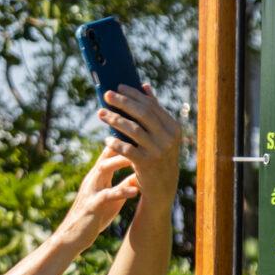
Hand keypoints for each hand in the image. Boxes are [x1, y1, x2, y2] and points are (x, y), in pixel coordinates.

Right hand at [55, 145, 141, 252]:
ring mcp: (91, 191)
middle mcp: (93, 179)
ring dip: (120, 162)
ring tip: (139, 159)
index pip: (110, 151)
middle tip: (143, 137)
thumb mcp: (112, 197)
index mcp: (98, 176)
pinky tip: (136, 191)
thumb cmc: (94, 216)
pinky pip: (107, 195)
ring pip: (104, 169)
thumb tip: (142, 172)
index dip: (124, 140)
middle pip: (107, 154)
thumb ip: (124, 183)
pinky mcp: (92, 206)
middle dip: (123, 145)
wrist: (72, 237)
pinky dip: (122, 191)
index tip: (142, 130)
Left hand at [98, 83, 181, 199]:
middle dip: (123, 102)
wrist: (162, 188)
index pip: (151, 106)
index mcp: (173, 128)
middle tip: (107, 95)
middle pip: (142, 114)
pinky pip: (127, 150)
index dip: (134, 95)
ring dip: (114, 120)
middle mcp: (168, 138)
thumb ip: (154, 112)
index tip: (119, 86)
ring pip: (133, 130)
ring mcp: (158, 151)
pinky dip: (116, 143)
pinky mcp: (146, 164)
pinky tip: (106, 139)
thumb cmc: (158, 156)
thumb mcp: (162, 135)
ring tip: (101, 113)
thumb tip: (144, 86)